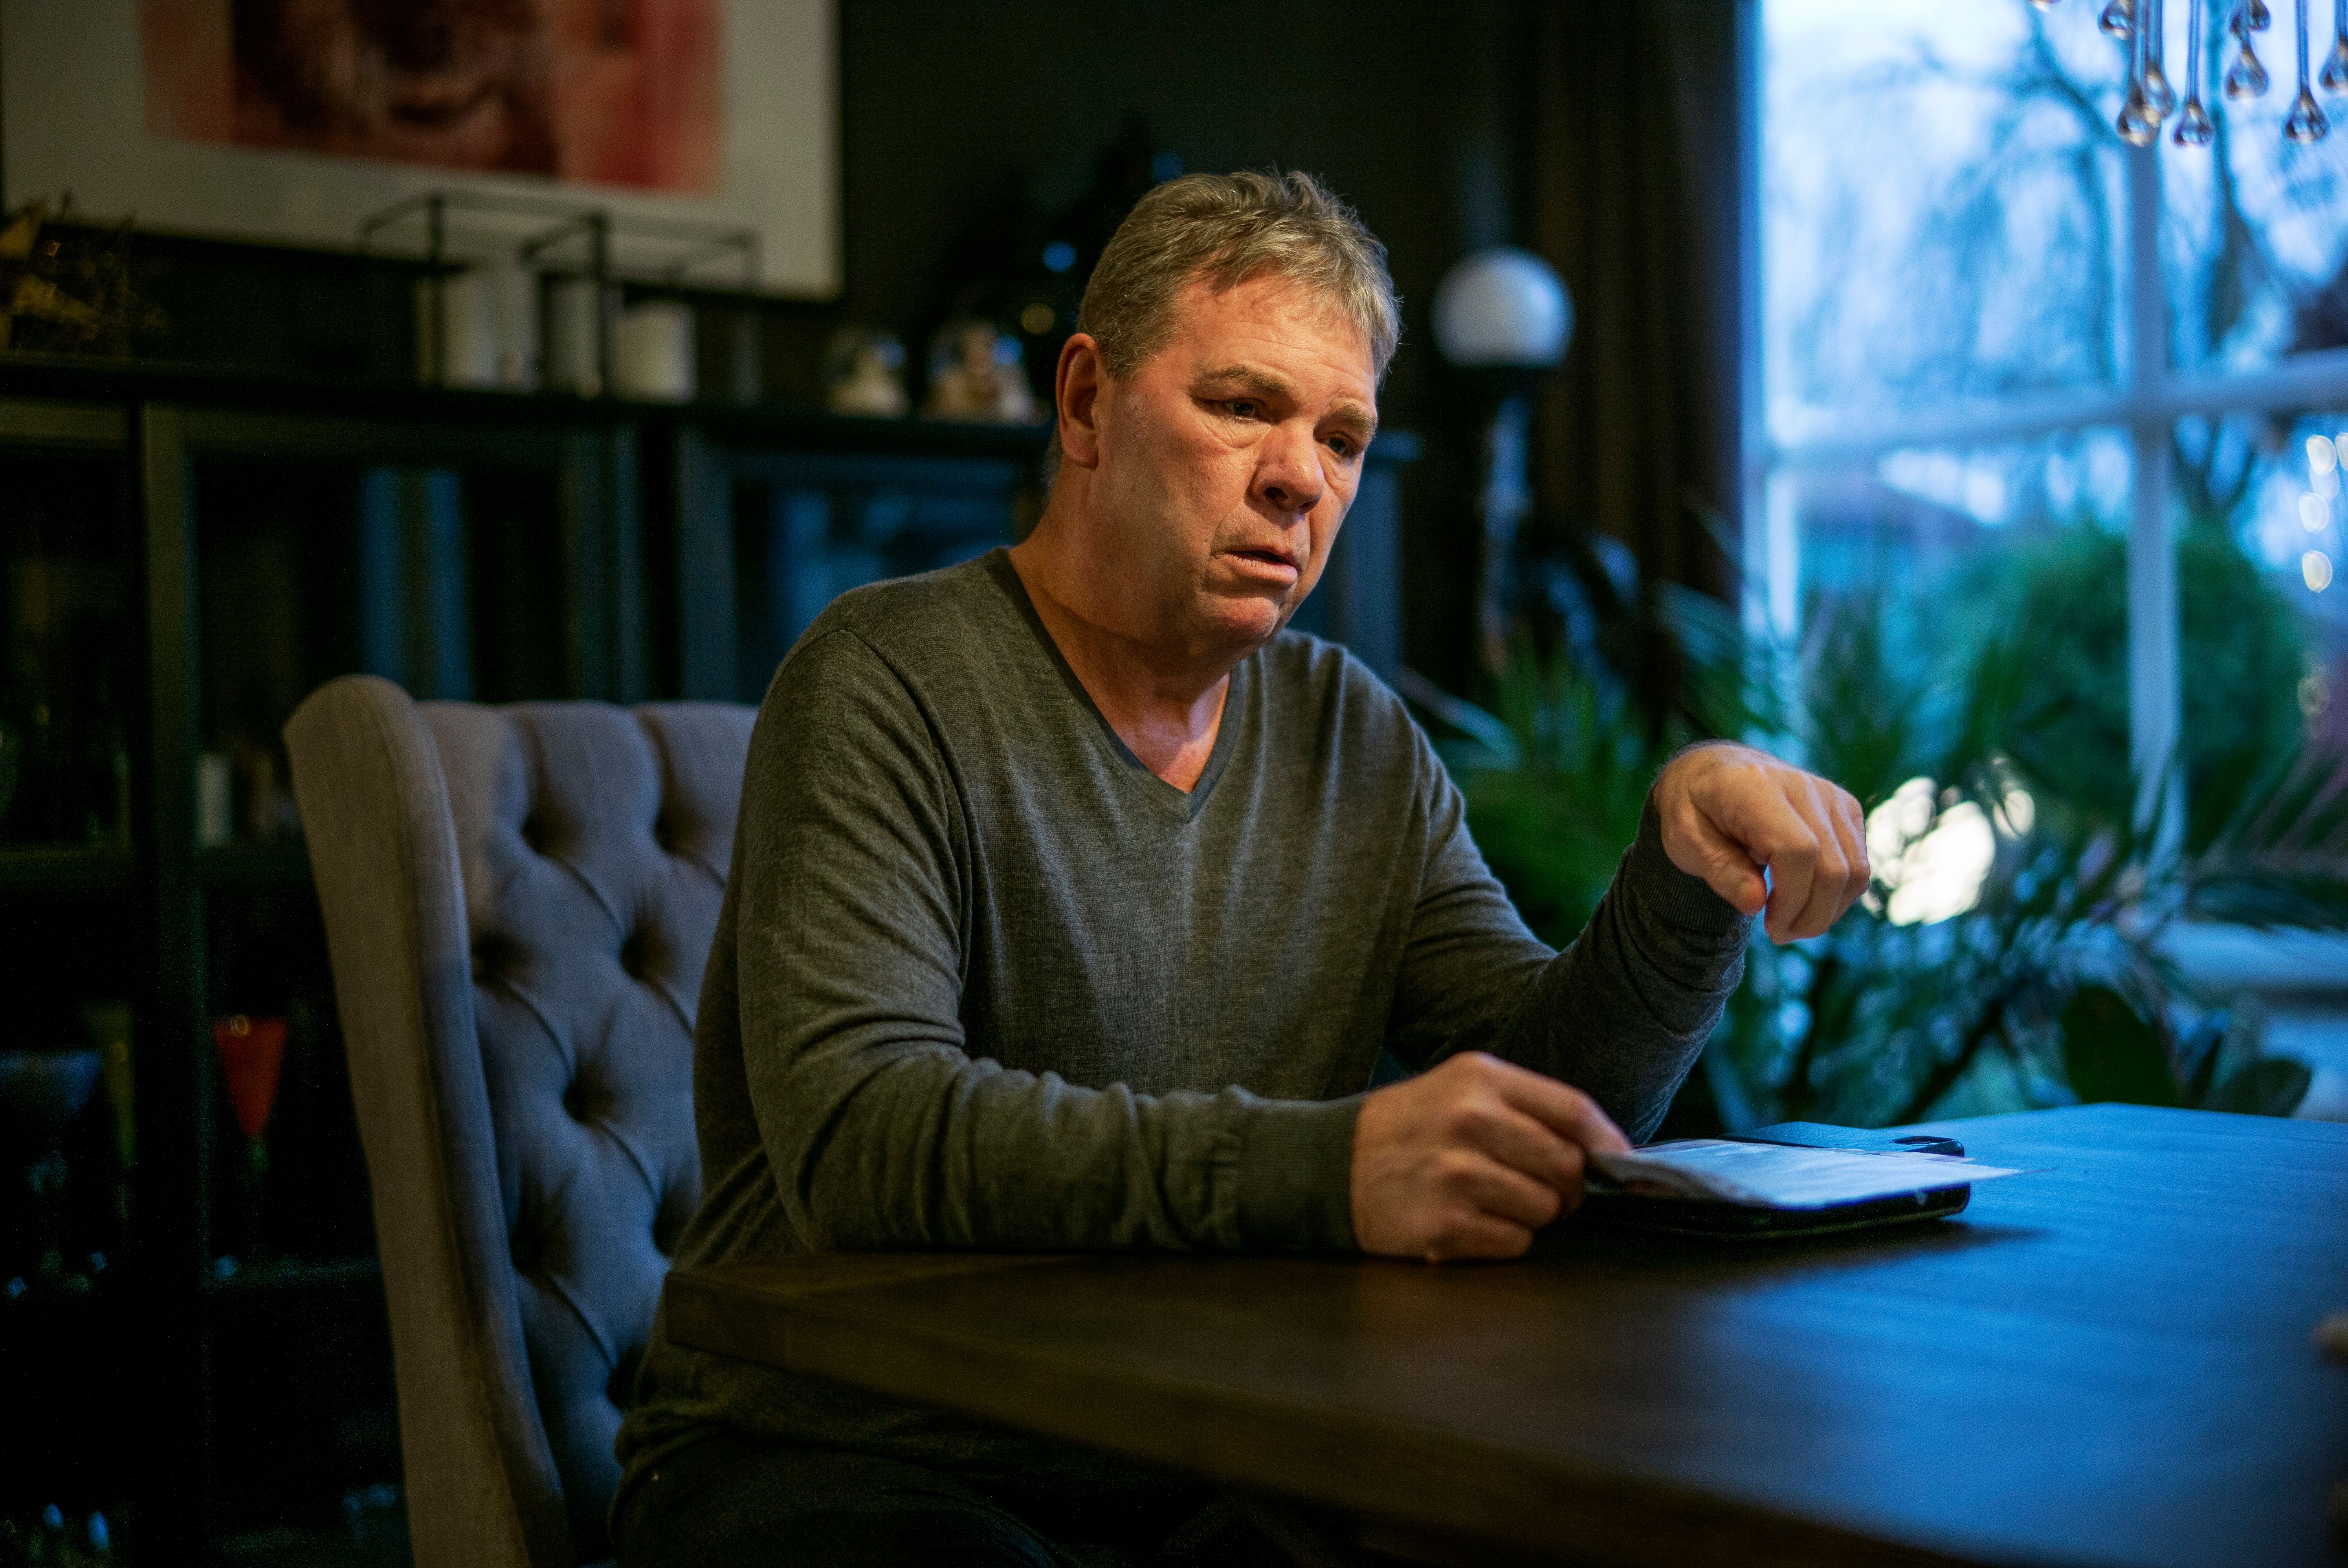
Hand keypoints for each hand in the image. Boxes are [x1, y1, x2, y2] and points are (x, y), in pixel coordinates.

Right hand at [1350, 1052, 1629, 1262]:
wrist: (1329, 1165)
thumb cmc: (1408, 1128)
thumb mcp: (1459, 1089)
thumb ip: (1525, 1107)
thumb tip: (1601, 1147)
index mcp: (1480, 1079)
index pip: (1574, 1110)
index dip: (1608, 1142)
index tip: (1618, 1163)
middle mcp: (1470, 1121)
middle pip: (1568, 1165)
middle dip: (1567, 1185)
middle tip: (1543, 1187)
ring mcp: (1456, 1175)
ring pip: (1545, 1208)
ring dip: (1532, 1214)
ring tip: (1493, 1200)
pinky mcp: (1444, 1225)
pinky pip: (1515, 1242)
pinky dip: (1503, 1238)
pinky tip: (1471, 1221)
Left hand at [1653, 742, 1868, 941]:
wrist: (1713, 771)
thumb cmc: (1693, 809)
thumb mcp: (1684, 841)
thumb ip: (1720, 870)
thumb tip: (1756, 903)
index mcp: (1755, 787)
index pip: (1798, 850)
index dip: (1791, 899)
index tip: (1768, 925)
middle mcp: (1801, 785)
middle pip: (1833, 866)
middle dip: (1811, 915)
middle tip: (1779, 934)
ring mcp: (1829, 794)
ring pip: (1855, 869)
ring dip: (1828, 911)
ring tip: (1792, 924)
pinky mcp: (1845, 807)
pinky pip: (1859, 863)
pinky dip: (1839, 894)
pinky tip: (1806, 902)